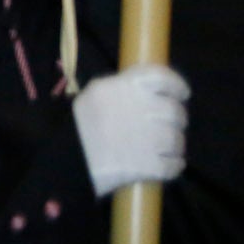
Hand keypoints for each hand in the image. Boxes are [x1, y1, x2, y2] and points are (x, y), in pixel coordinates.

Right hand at [73, 64, 188, 196]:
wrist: (61, 162)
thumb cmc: (73, 129)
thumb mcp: (91, 98)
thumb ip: (119, 93)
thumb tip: (149, 96)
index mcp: (120, 87)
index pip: (161, 77)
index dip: (177, 85)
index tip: (182, 94)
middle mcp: (137, 108)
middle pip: (174, 111)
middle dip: (176, 121)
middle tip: (167, 128)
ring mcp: (145, 137)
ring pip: (176, 139)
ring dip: (174, 146)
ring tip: (165, 151)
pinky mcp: (148, 164)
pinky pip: (173, 165)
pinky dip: (174, 166)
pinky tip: (168, 166)